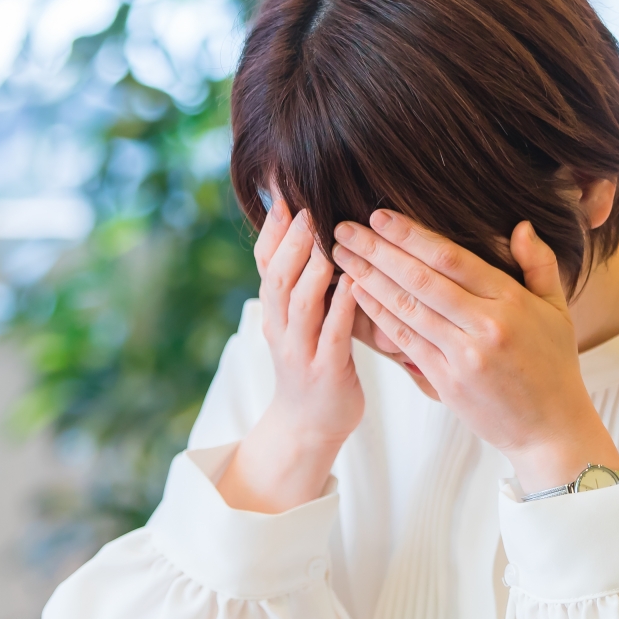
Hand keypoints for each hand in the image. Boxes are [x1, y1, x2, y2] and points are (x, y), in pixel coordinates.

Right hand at [216, 202, 361, 513]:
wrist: (308, 427)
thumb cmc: (313, 364)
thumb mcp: (298, 322)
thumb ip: (302, 283)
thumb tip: (312, 234)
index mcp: (274, 311)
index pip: (264, 262)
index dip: (272, 228)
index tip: (282, 191)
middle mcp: (280, 327)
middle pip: (278, 276)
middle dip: (291, 240)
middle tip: (306, 204)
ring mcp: (300, 350)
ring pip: (299, 302)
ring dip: (312, 267)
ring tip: (326, 235)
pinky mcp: (325, 372)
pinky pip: (333, 334)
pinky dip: (341, 307)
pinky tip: (354, 282)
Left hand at [332, 210, 618, 492]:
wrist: (549, 429)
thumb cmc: (553, 366)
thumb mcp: (557, 311)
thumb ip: (539, 265)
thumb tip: (519, 226)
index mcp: (512, 301)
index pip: (452, 258)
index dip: (411, 235)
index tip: (379, 217)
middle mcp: (486, 325)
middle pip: (421, 278)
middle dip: (377, 250)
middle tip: (343, 228)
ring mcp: (463, 355)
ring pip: (406, 308)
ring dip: (368, 278)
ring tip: (340, 256)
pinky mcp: (446, 381)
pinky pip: (404, 340)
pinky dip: (378, 315)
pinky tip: (356, 294)